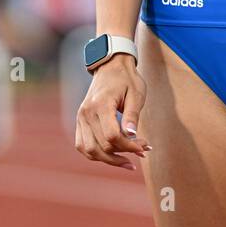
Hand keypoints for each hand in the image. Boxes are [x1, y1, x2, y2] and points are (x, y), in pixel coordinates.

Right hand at [75, 54, 150, 171]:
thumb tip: (132, 136)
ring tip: (128, 161)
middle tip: (143, 151)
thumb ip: (132, 116)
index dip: (129, 146)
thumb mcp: (136, 94)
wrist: (111, 65)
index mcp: (101, 104)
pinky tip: (113, 156)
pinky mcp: (80, 120)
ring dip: (109, 159)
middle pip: (102, 146)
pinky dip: (96, 154)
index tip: (145, 147)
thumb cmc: (127, 79)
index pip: (112, 136)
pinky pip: (83, 146)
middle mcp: (86, 113)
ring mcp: (80, 117)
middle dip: (124, 153)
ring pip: (90, 151)